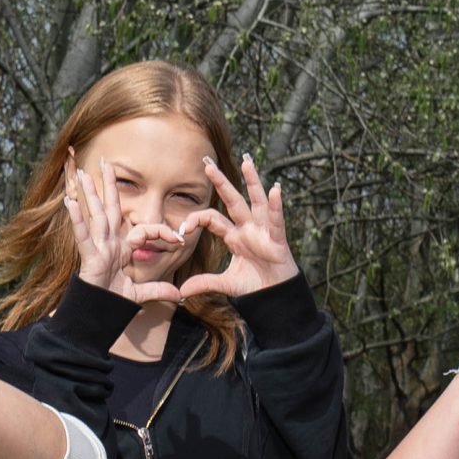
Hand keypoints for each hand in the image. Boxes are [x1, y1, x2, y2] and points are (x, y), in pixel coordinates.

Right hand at [64, 158, 183, 302]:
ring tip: (82, 173)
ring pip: (95, 215)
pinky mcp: (88, 256)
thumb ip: (157, 289)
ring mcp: (97, 247)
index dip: (162, 232)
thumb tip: (178, 294)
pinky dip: (77, 219)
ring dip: (89, 193)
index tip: (179, 240)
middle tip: (106, 162)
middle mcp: (109, 243)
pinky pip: (83, 234)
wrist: (97, 316)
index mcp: (121, 248)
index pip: (144, 231)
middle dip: (108, 185)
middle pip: (110, 208)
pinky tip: (70, 202)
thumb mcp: (139, 294)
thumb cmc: (112, 302)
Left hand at [128, 154, 299, 304]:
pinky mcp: (277, 239)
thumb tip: (181, 292)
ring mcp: (263, 231)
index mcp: (234, 236)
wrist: (275, 296)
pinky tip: (275, 190)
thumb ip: (204, 283)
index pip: (212, 219)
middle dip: (221, 182)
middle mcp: (247, 228)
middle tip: (208, 164)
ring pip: (256, 202)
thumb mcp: (226, 284)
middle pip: (232, 201)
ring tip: (247, 162)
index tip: (182, 230)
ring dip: (252, 182)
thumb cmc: (254, 285)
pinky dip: (275, 206)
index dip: (196, 220)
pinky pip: (276, 220)